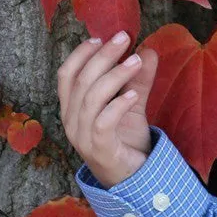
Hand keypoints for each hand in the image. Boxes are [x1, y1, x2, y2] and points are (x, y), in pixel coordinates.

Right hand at [57, 32, 158, 188]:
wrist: (132, 179)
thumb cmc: (125, 138)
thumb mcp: (133, 105)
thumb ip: (139, 80)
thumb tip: (149, 50)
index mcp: (73, 107)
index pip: (66, 75)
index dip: (80, 54)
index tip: (100, 37)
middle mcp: (72, 121)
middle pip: (81, 81)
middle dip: (103, 56)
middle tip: (124, 38)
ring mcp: (83, 137)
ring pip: (91, 99)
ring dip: (114, 76)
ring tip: (136, 61)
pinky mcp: (99, 150)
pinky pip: (103, 123)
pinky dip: (117, 106)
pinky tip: (134, 95)